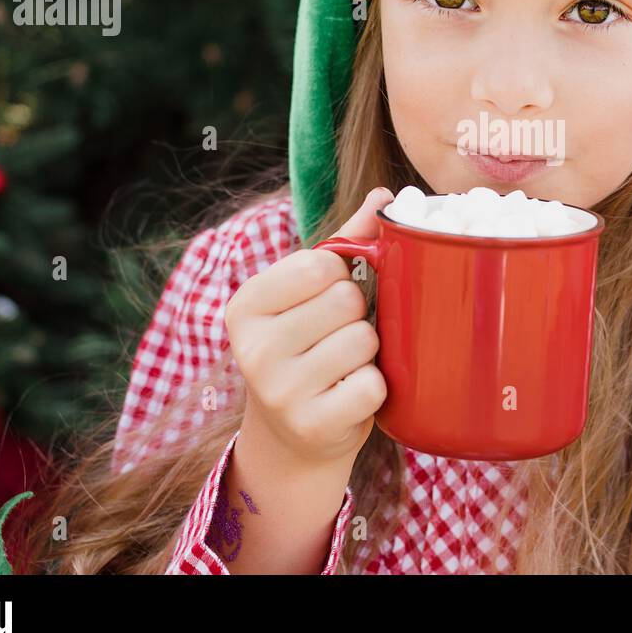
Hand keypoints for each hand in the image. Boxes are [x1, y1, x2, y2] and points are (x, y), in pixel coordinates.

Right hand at [225, 187, 393, 470]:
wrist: (292, 437)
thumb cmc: (308, 347)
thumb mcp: (311, 295)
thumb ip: (346, 242)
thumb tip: (385, 195)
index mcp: (246, 305)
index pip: (320, 264)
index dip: (341, 276)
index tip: (331, 296)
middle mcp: (253, 348)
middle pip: (346, 300)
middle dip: (358, 315)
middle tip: (341, 336)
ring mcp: (279, 391)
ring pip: (363, 341)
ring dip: (369, 352)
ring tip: (347, 365)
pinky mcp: (311, 425)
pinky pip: (372, 386)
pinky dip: (376, 389)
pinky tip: (352, 395)